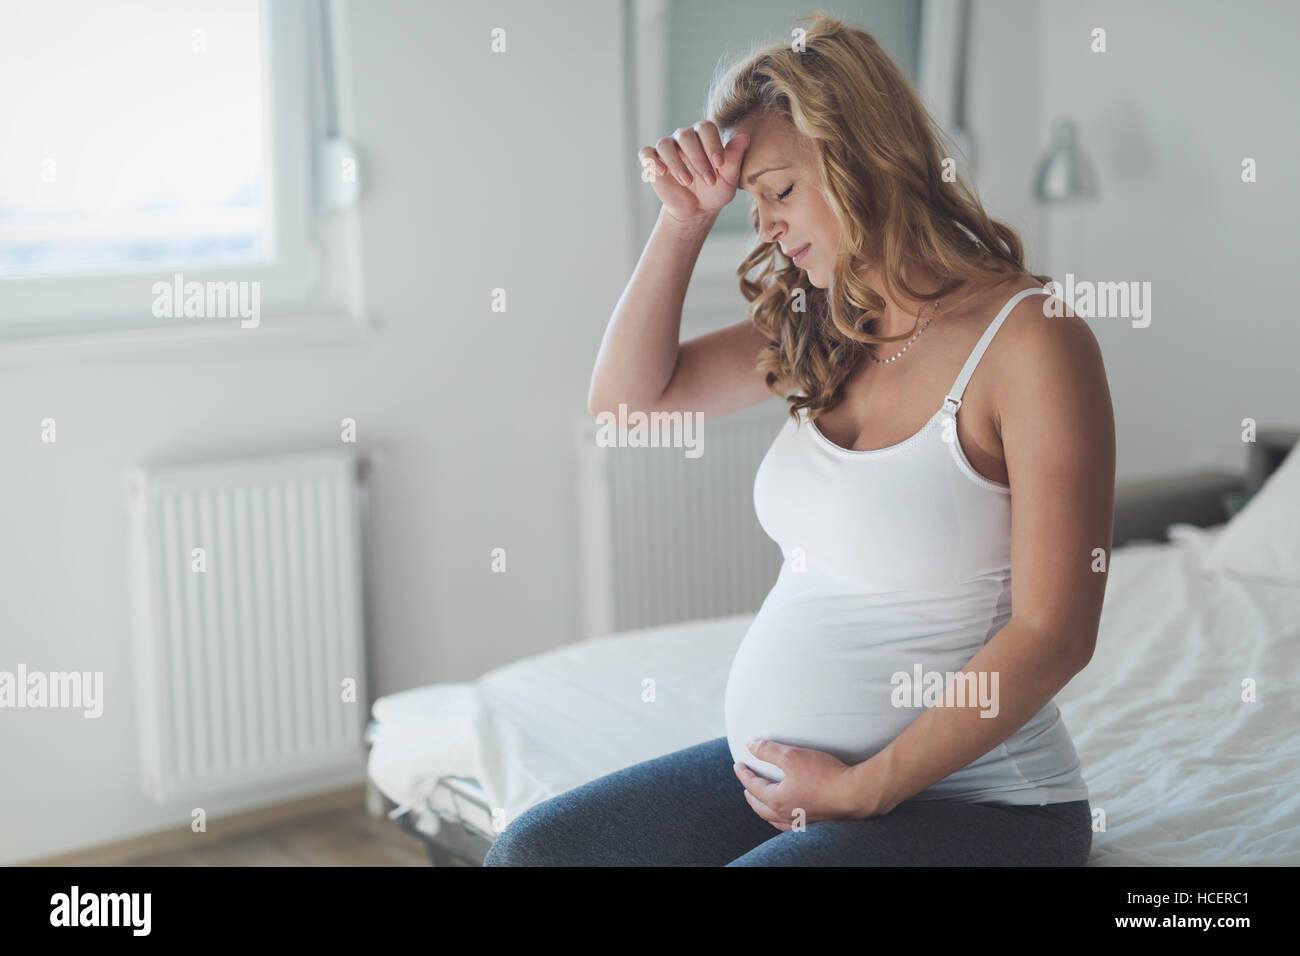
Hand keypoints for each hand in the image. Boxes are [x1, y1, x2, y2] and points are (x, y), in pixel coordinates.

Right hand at [638, 121, 748, 223]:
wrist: (697, 210)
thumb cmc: (715, 190)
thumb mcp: (728, 178)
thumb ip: (734, 158)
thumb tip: (745, 137)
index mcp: (704, 136)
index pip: (705, 128)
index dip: (712, 144)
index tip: (719, 165)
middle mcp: (685, 138)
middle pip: (685, 135)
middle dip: (697, 158)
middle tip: (708, 180)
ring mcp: (668, 149)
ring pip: (665, 144)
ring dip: (676, 163)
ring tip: (687, 182)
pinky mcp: (653, 162)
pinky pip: (646, 153)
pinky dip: (652, 161)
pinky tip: (663, 172)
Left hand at [733, 738, 888, 829]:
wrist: (854, 793)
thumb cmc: (823, 774)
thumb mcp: (792, 756)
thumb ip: (768, 750)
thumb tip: (751, 745)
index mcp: (776, 800)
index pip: (753, 787)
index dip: (743, 774)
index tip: (738, 765)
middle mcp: (786, 815)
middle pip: (760, 807)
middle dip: (751, 795)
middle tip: (746, 786)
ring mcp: (800, 821)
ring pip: (774, 818)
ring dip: (764, 809)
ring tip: (762, 801)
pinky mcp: (815, 822)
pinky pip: (789, 824)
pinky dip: (781, 818)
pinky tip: (788, 813)